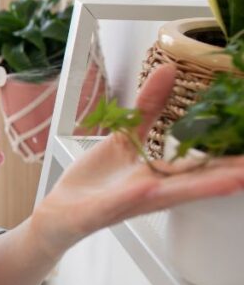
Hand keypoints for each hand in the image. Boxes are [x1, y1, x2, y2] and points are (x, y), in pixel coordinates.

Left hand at [31, 63, 243, 258]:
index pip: (201, 168)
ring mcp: (127, 202)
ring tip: (231, 180)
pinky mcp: (100, 210)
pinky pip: (119, 201)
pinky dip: (135, 193)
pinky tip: (150, 184)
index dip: (229, 161)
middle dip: (226, 176)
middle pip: (195, 184)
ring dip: (198, 188)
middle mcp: (150, 192)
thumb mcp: (124, 138)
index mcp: (159, 176)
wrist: (58, 212)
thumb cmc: (95, 181)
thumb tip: (167, 71)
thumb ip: (147, 108)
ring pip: (166, 195)